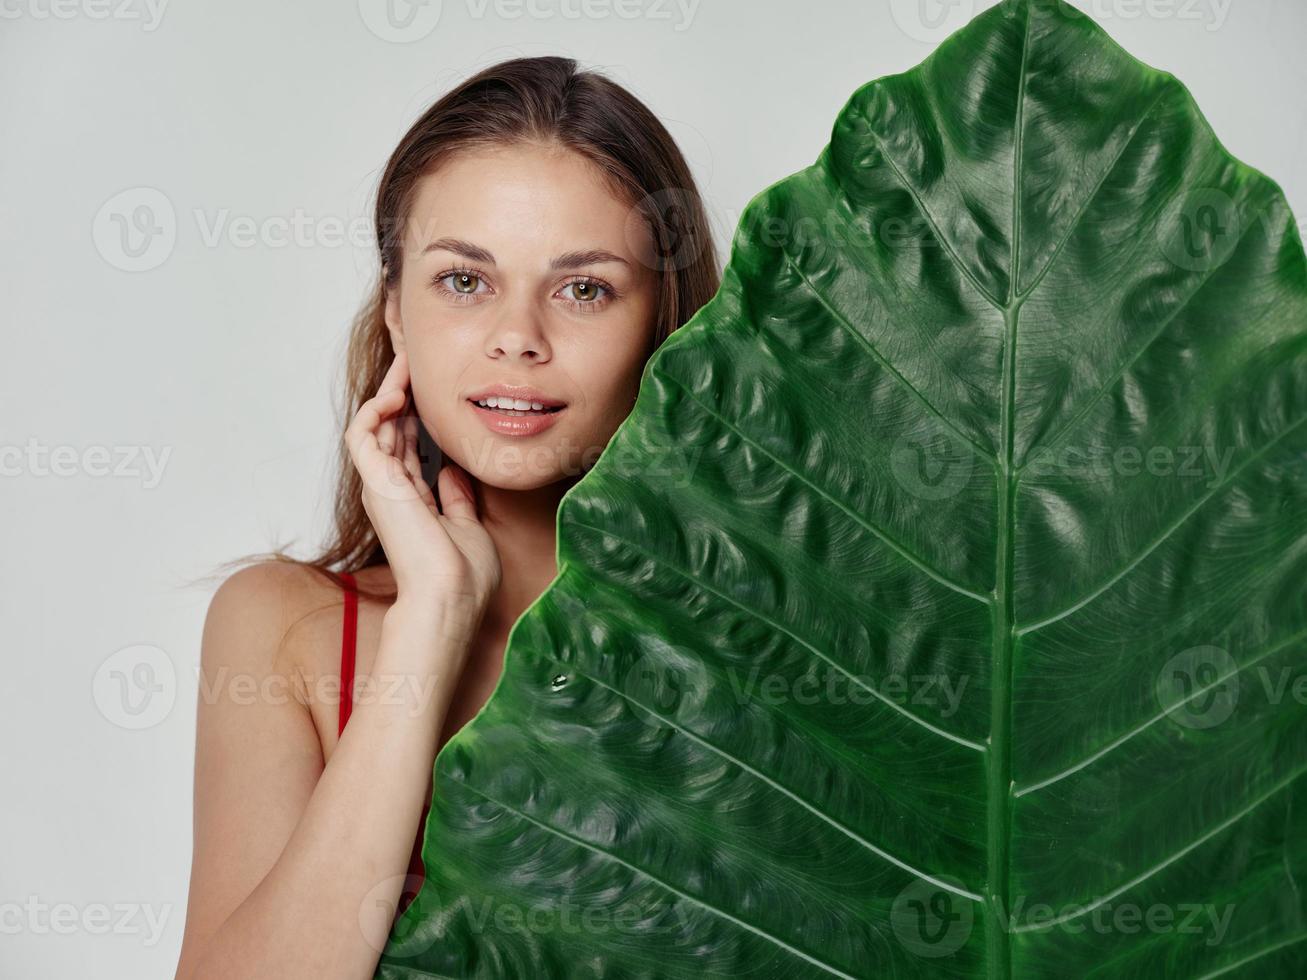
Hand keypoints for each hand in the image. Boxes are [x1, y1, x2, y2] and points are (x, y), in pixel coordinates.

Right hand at [344, 351, 501, 623]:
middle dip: (400, 393)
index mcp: (412, 501)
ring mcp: (381, 486)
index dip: (414, 417)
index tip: (428, 390)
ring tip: (404, 363)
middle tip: (413, 360)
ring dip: (387, 391)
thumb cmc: (464, 576)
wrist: (451, 597)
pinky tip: (395, 393)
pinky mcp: (376, 482)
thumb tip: (453, 471)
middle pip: (388, 431)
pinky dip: (374, 410)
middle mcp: (391, 491)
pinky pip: (363, 434)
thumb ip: (456, 498)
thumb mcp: (467, 526)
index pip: (406, 448)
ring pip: (373, 426)